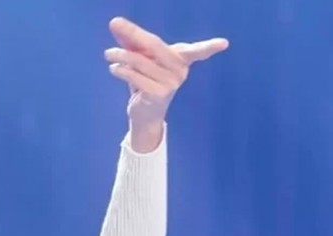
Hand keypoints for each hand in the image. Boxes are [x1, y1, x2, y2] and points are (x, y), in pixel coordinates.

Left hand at [104, 17, 227, 149]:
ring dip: (121, 55)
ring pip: (140, 61)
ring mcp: (171, 84)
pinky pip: (136, 76)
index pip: (197, 51)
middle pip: (155, 45)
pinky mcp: (158, 94)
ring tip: (108, 53)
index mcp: (181, 60)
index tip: (224, 44)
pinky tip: (114, 68)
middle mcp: (180, 71)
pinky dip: (121, 70)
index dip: (209, 48)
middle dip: (134, 34)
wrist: (144, 113)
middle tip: (115, 23)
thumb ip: (131, 42)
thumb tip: (116, 24)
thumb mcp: (140, 59)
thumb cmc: (145, 81)